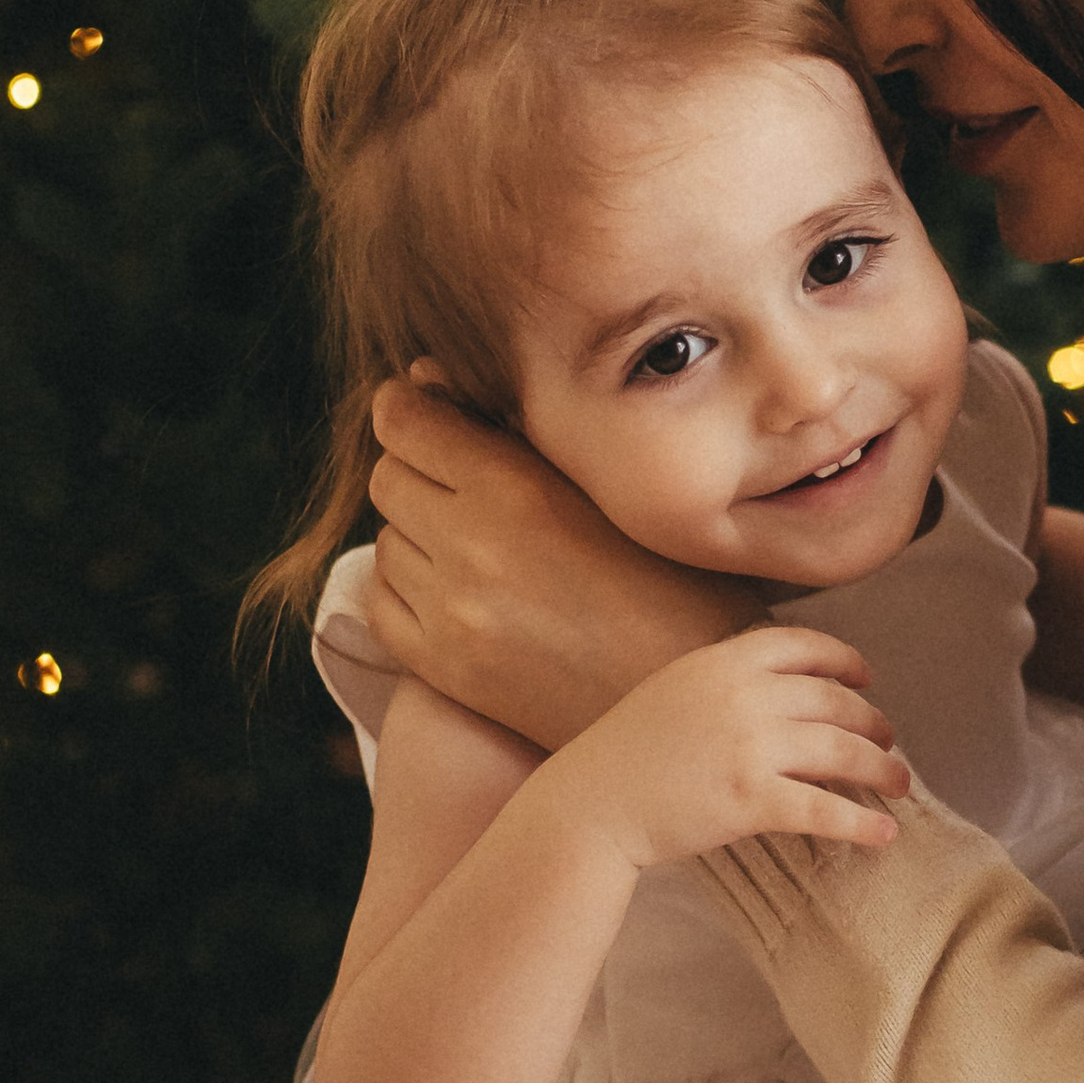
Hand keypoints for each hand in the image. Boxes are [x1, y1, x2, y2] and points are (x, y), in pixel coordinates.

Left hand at [368, 370, 773, 748]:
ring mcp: (452, 616)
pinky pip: (384, 603)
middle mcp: (473, 550)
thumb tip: (424, 379)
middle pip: (389, 477)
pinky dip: (408, 585)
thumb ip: (524, 434)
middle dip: (419, 466)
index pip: (409, 423)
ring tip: (477, 537)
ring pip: (388, 539)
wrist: (698, 703)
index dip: (411, 406)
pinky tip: (457, 586)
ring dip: (417, 528)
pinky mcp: (445, 669)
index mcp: (520, 492)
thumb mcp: (618, 489)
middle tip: (468, 476)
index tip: (428, 406)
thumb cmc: (684, 583)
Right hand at [542, 627, 912, 873]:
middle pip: (834, 700)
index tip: (867, 677)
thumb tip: (781, 688)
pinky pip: (824, 809)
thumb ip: (726, 681)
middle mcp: (743, 695)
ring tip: (899, 785)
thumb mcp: (673, 689)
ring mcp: (749, 746)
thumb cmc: (627, 753)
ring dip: (882, 769)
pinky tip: (883, 835)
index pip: (803, 646)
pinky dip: (861, 824)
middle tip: (889, 741)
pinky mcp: (750, 799)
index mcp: (723, 662)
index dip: (845, 660)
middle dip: (871, 721)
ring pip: (842, 752)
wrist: (590, 804)